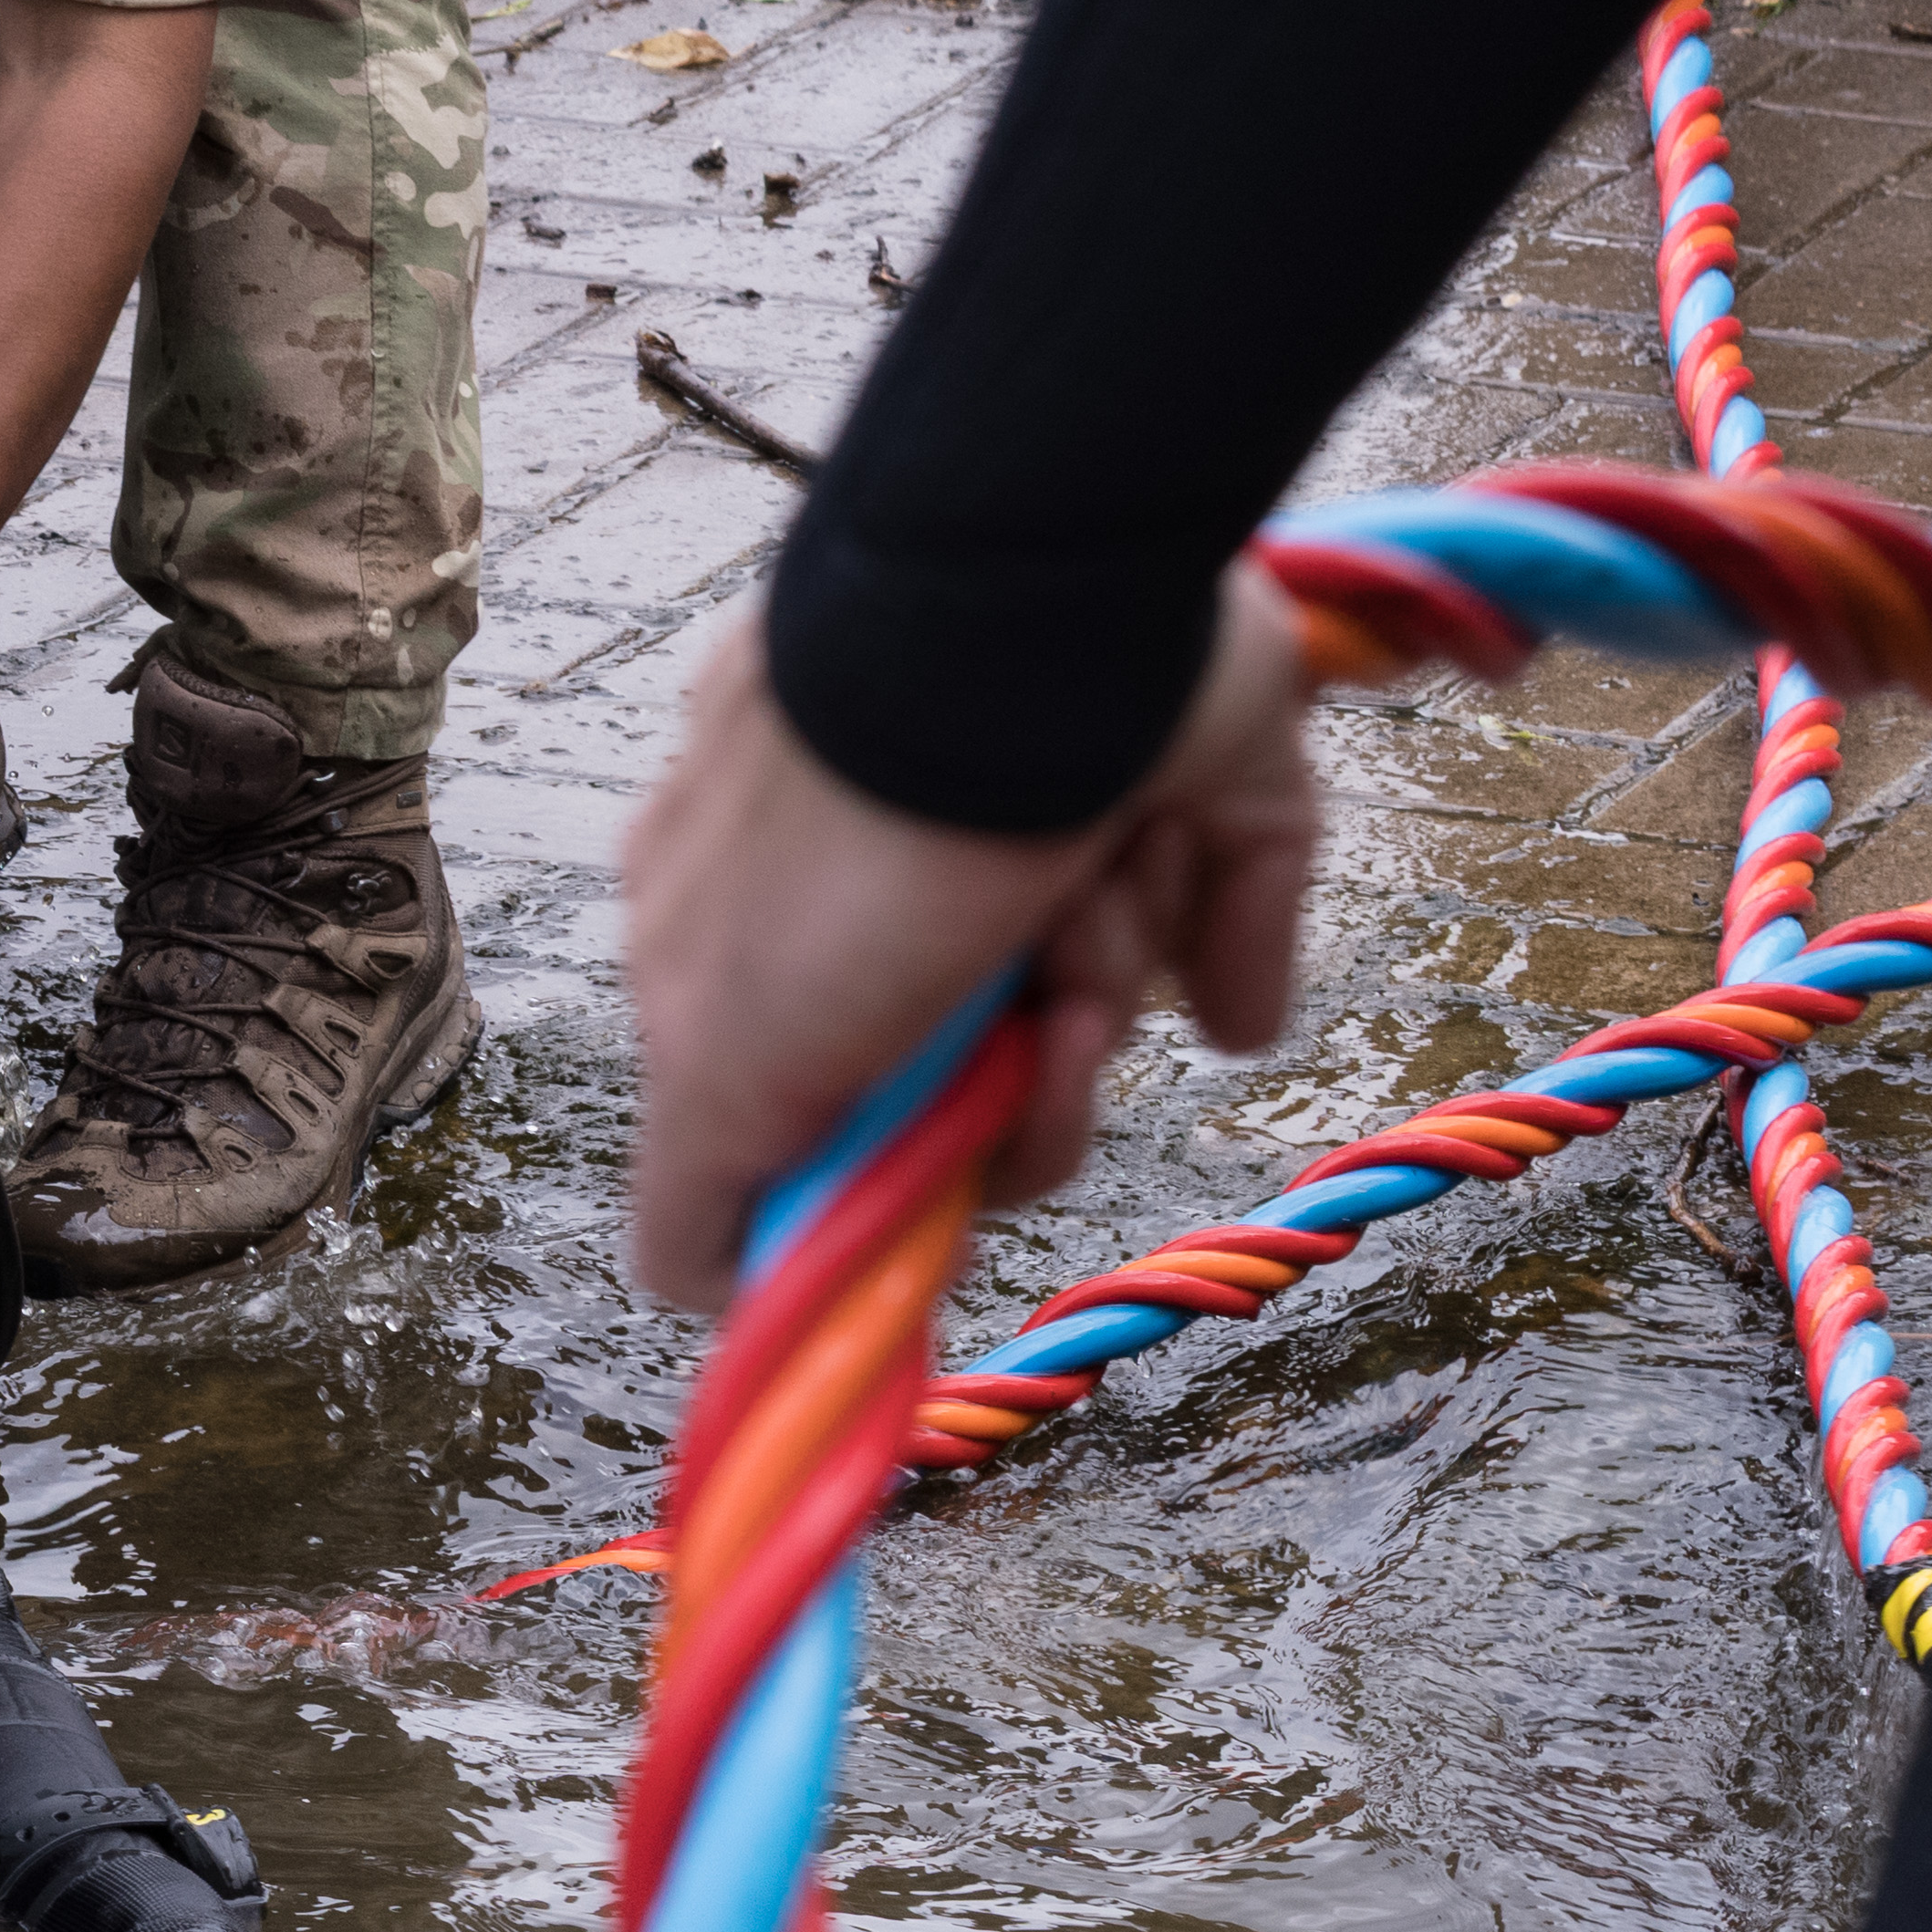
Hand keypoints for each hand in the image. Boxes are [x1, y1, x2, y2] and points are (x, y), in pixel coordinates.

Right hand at [613, 573, 1326, 1313]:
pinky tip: (1185, 900)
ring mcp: (1044, 832)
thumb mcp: (718, 1060)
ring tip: (1087, 893)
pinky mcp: (1187, 798)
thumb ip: (696, 1194)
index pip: (832, 1101)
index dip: (889, 1153)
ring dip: (1103, 978)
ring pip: (1101, 1005)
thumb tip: (709, 1298)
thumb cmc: (851, 849)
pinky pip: (1236, 931)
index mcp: (758, 919)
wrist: (1025, 633)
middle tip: (1024, 1024)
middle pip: (981, 1076)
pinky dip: (1225, 944)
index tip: (924, 1165)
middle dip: (1016, 1076)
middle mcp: (895, 874)